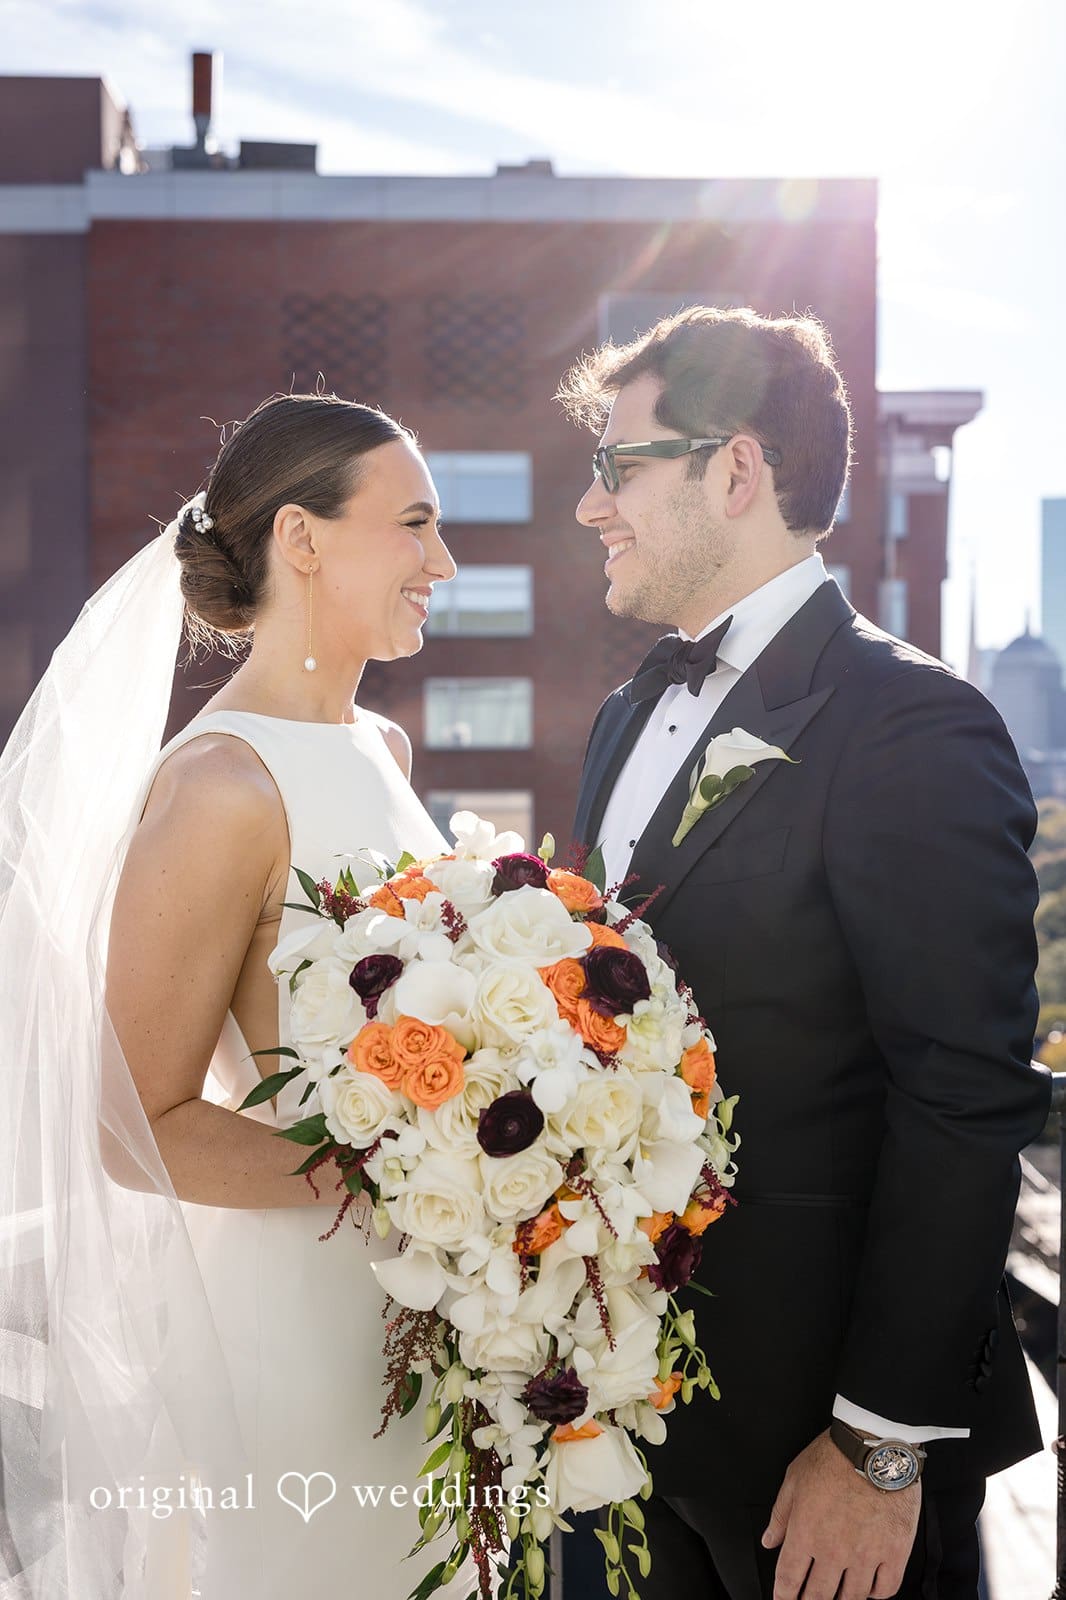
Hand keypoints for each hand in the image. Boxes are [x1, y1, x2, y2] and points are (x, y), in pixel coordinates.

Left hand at [761, 1429, 919, 1599]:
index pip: (789, 1579)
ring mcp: (865, 1554)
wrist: (874, 1445)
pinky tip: (868, 1588)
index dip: (784, 1596)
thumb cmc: (833, 1456)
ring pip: (851, 1597)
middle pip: (818, 1595)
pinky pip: (885, 1588)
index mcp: (805, 1533)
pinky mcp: (894, 1552)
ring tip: (837, 1596)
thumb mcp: (794, 1478)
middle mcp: (833, 1550)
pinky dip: (875, 1593)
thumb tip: (770, 1540)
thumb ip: (780, 1514)